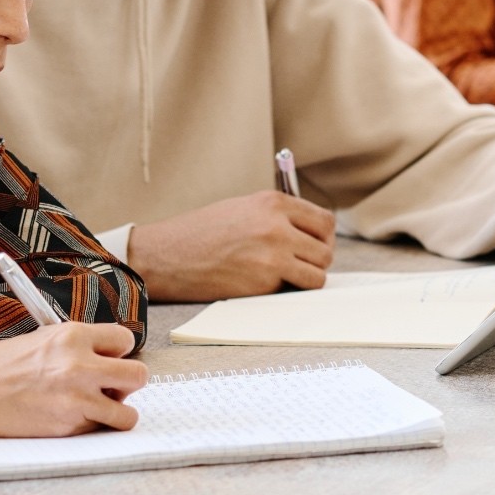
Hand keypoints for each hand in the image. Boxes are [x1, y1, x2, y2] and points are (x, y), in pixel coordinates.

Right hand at [0, 322, 147, 436]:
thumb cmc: (3, 365)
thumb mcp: (44, 338)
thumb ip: (78, 344)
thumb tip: (107, 355)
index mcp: (73, 335)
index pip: (125, 340)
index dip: (118, 352)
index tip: (108, 359)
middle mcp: (80, 364)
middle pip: (138, 375)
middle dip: (128, 381)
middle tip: (110, 385)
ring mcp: (76, 398)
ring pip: (128, 413)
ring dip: (116, 411)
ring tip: (96, 405)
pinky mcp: (68, 425)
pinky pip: (100, 428)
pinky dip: (92, 425)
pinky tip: (72, 416)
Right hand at [127, 190, 337, 301]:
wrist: (168, 255)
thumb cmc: (202, 233)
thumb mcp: (242, 209)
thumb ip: (277, 216)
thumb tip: (311, 234)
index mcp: (272, 202)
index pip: (324, 221)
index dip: (322, 237)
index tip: (313, 246)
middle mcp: (277, 226)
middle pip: (326, 250)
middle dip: (316, 261)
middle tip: (298, 266)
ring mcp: (273, 255)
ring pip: (318, 274)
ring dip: (306, 279)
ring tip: (284, 277)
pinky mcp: (264, 282)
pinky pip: (295, 290)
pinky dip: (288, 291)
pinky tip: (265, 284)